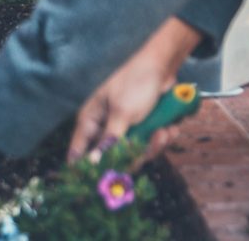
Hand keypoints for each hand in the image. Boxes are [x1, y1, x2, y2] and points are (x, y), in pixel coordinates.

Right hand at [67, 43, 178, 163]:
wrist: (163, 66)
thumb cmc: (135, 82)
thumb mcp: (122, 113)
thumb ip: (109, 141)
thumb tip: (92, 164)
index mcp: (91, 120)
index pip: (78, 152)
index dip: (86, 169)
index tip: (102, 181)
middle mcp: (105, 128)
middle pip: (112, 159)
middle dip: (135, 155)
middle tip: (150, 143)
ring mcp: (124, 129)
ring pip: (134, 154)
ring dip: (153, 145)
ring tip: (164, 130)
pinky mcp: (142, 129)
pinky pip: (150, 145)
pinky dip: (162, 137)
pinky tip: (169, 127)